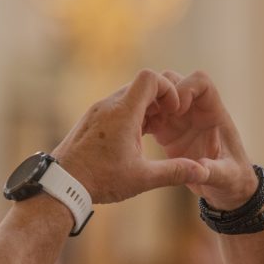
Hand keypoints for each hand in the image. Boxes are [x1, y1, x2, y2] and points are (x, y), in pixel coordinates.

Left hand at [52, 70, 208, 204]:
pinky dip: (131, 116)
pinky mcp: (91, 120)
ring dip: (146, 109)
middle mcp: (109, 105)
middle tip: (169, 122)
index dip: (168, 89)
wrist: (60, 185)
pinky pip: (116, 107)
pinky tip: (136, 139)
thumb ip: (174, 172)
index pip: (150, 78)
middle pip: (141, 85)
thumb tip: (202, 173)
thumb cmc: (100, 180)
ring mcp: (97, 111)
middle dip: (160, 100)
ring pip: (128, 97)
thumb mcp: (142, 178)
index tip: (174, 111)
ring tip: (155, 133)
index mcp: (123, 113)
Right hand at [144, 70, 257, 208]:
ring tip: (136, 126)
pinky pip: (150, 117)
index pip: (201, 82)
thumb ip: (214, 172)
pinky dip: (140, 121)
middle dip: (161, 92)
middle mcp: (195, 111)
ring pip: (159, 97)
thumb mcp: (226, 178)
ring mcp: (180, 120)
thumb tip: (200, 170)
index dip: (186, 87)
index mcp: (214, 114)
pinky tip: (131, 136)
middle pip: (175, 82)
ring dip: (146, 105)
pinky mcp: (167, 132)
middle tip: (152, 116)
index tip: (176, 108)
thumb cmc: (234, 180)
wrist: (225, 191)